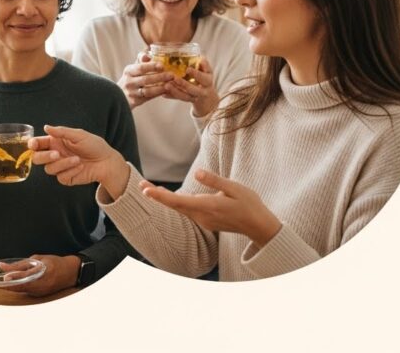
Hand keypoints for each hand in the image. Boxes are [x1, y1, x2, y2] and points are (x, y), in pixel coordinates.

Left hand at [0, 254, 78, 296]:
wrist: (71, 273)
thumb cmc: (55, 263)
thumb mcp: (38, 259)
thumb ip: (20, 264)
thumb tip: (3, 266)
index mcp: (42, 272)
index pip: (24, 276)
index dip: (13, 277)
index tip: (2, 277)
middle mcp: (41, 284)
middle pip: (20, 286)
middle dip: (6, 285)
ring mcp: (41, 292)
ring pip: (21, 290)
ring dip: (10, 287)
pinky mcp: (39, 295)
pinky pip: (25, 291)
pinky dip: (17, 287)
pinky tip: (10, 284)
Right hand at [29, 125, 129, 195]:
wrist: (107, 162)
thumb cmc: (94, 145)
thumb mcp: (79, 135)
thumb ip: (61, 132)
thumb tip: (46, 127)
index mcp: (55, 142)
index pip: (37, 144)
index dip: (32, 144)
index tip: (34, 145)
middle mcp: (55, 155)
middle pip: (37, 158)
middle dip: (44, 157)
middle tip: (56, 154)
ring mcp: (60, 167)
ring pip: (49, 169)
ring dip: (63, 164)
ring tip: (78, 159)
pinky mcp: (66, 178)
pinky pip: (61, 177)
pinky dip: (71, 171)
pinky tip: (80, 167)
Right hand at [119, 52, 173, 108]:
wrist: (118, 96)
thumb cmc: (130, 80)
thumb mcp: (132, 69)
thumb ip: (141, 60)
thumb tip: (148, 52)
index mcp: (129, 71)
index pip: (141, 68)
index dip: (152, 66)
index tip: (162, 65)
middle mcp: (129, 82)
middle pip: (146, 79)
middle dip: (160, 77)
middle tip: (171, 75)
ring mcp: (132, 93)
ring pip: (148, 91)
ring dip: (160, 87)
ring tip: (170, 84)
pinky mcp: (135, 102)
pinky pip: (149, 98)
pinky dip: (158, 94)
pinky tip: (166, 91)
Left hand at [140, 170, 282, 247]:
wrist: (259, 226)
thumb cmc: (249, 204)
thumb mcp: (235, 188)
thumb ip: (215, 181)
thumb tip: (197, 173)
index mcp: (208, 206)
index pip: (179, 201)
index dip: (161, 196)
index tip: (146, 190)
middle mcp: (202, 216)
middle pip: (174, 205)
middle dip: (157, 195)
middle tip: (140, 184)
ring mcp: (203, 220)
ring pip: (180, 208)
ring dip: (165, 199)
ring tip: (149, 189)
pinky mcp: (206, 221)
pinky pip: (187, 211)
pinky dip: (176, 203)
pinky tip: (170, 196)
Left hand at [163, 57, 218, 117]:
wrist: (207, 96)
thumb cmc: (205, 78)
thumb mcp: (207, 71)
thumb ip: (204, 64)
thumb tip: (200, 57)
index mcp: (207, 81)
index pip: (203, 78)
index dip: (196, 74)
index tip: (187, 69)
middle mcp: (202, 91)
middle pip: (193, 89)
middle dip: (183, 84)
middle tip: (174, 78)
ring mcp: (195, 97)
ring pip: (185, 96)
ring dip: (175, 91)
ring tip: (166, 85)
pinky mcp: (187, 101)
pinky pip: (178, 99)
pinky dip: (171, 96)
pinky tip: (163, 93)